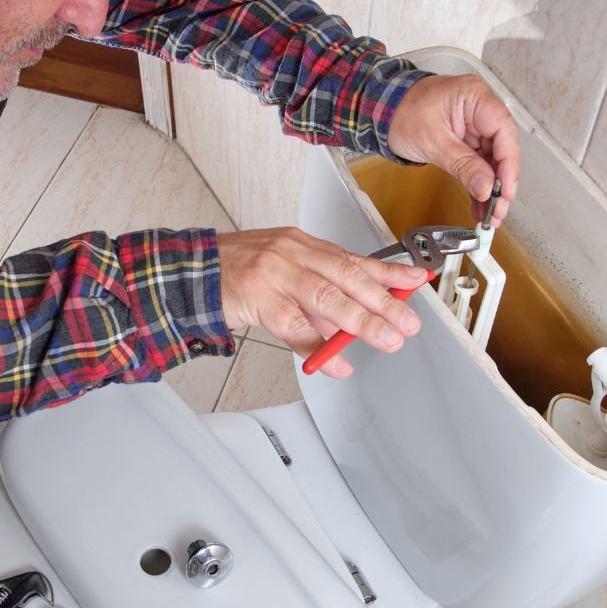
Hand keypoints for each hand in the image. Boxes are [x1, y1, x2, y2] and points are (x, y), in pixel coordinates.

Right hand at [216, 228, 433, 378]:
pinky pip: (294, 326)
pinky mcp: (257, 296)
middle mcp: (293, 253)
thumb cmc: (237, 275)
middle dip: (384, 301)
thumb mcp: (282, 274)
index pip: (356, 258)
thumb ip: (315, 297)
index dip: (390, 271)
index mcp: (304, 245)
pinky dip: (318, 347)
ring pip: (327, 298)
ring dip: (361, 322)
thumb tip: (352, 327)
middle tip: (408, 322)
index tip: (418, 281)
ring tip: (386, 340)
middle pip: (348, 276)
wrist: (188, 273)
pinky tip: (336, 362)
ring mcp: (275, 272)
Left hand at [383, 73, 521, 226]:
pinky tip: (480, 205)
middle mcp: (480, 109)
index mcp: (475, 97)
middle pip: (501, 149)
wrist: (383, 110)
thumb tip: (486, 187)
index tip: (505, 191)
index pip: (503, 131)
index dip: (508, 165)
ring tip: (489, 216)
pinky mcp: (467, 140)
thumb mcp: (434, 142)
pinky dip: (478, 184)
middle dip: (500, 183)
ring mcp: (474, 125)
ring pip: (491, 161)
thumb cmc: (402, 112)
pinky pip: (478, 164)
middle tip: (497, 210)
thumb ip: (463, 165)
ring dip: (490, 189)